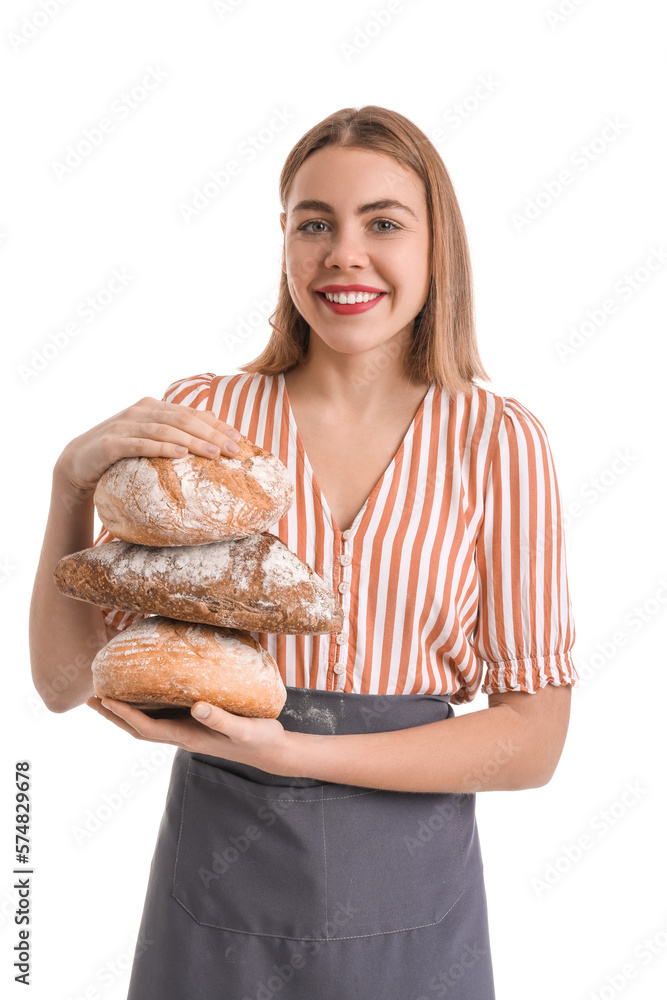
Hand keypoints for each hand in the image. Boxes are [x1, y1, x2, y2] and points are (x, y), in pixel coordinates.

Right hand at [56, 396, 241, 495]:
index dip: (216, 425)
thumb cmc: (120, 452)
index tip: (239, 439)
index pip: (191, 413)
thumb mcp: (150, 439)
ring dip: (193, 441)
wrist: (78, 462)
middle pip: (183, 420)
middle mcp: (141, 411)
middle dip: (211, 434)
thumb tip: (212, 426)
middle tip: (234, 450)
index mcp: (154, 407)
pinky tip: (181, 454)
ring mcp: (126, 425)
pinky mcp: (112, 443)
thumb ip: (176, 431)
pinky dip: (163, 448)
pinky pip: (141, 444)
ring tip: (215, 454)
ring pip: (166, 430)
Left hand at [86, 696, 296, 775]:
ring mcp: (187, 732)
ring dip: (125, 713)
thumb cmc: (258, 739)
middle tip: (91, 698)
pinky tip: (144, 694)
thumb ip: (221, 718)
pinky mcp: (195, 725)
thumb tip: (196, 706)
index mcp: (189, 737)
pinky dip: (145, 707)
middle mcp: (182, 736)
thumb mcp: (243, 728)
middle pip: (139, 728)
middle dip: (114, 716)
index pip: (148, 727)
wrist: (271, 751)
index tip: (105, 700)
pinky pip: (162, 717)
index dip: (125, 714)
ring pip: (148, 724)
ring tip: (107, 696)